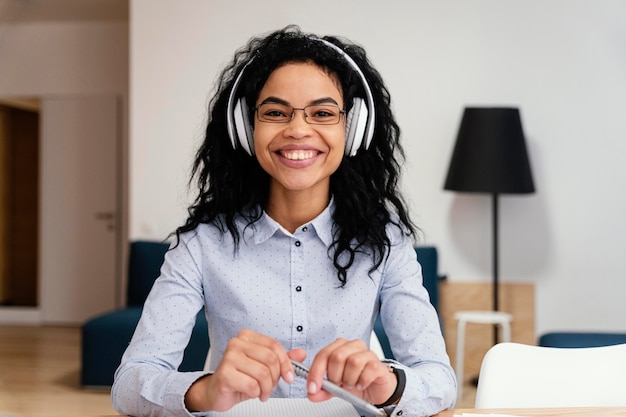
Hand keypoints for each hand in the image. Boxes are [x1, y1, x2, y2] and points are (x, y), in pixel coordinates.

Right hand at [184, 329, 304, 411]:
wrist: (217, 392)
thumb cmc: (240, 378)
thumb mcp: (264, 367)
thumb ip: (282, 359)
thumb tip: (301, 353)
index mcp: (247, 336)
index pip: (274, 346)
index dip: (286, 363)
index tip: (289, 376)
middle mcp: (237, 343)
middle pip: (270, 360)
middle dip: (275, 378)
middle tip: (270, 387)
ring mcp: (229, 357)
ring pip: (263, 373)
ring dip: (266, 388)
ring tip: (261, 392)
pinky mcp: (225, 373)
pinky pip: (252, 385)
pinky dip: (256, 393)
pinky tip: (251, 393)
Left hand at [305, 338, 397, 405]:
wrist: (375, 388)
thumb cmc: (355, 381)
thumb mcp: (335, 387)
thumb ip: (322, 389)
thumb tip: (312, 393)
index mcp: (339, 347)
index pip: (323, 354)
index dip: (316, 371)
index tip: (313, 387)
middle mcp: (353, 346)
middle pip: (337, 356)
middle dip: (334, 376)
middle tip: (339, 384)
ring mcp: (367, 353)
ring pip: (353, 362)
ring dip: (349, 379)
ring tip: (351, 384)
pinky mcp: (378, 364)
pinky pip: (368, 370)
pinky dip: (362, 382)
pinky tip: (361, 385)